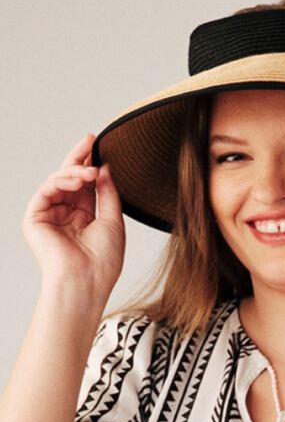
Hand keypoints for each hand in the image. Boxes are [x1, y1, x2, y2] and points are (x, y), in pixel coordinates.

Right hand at [22, 133, 124, 294]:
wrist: (87, 281)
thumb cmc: (103, 260)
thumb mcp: (113, 220)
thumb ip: (108, 192)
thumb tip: (105, 166)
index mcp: (82, 217)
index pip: (84, 184)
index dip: (90, 164)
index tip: (99, 144)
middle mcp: (64, 215)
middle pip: (69, 178)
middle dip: (80, 158)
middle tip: (91, 140)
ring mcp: (48, 215)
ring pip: (58, 181)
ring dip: (75, 171)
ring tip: (92, 171)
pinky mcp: (35, 217)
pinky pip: (46, 189)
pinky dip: (62, 180)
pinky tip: (79, 178)